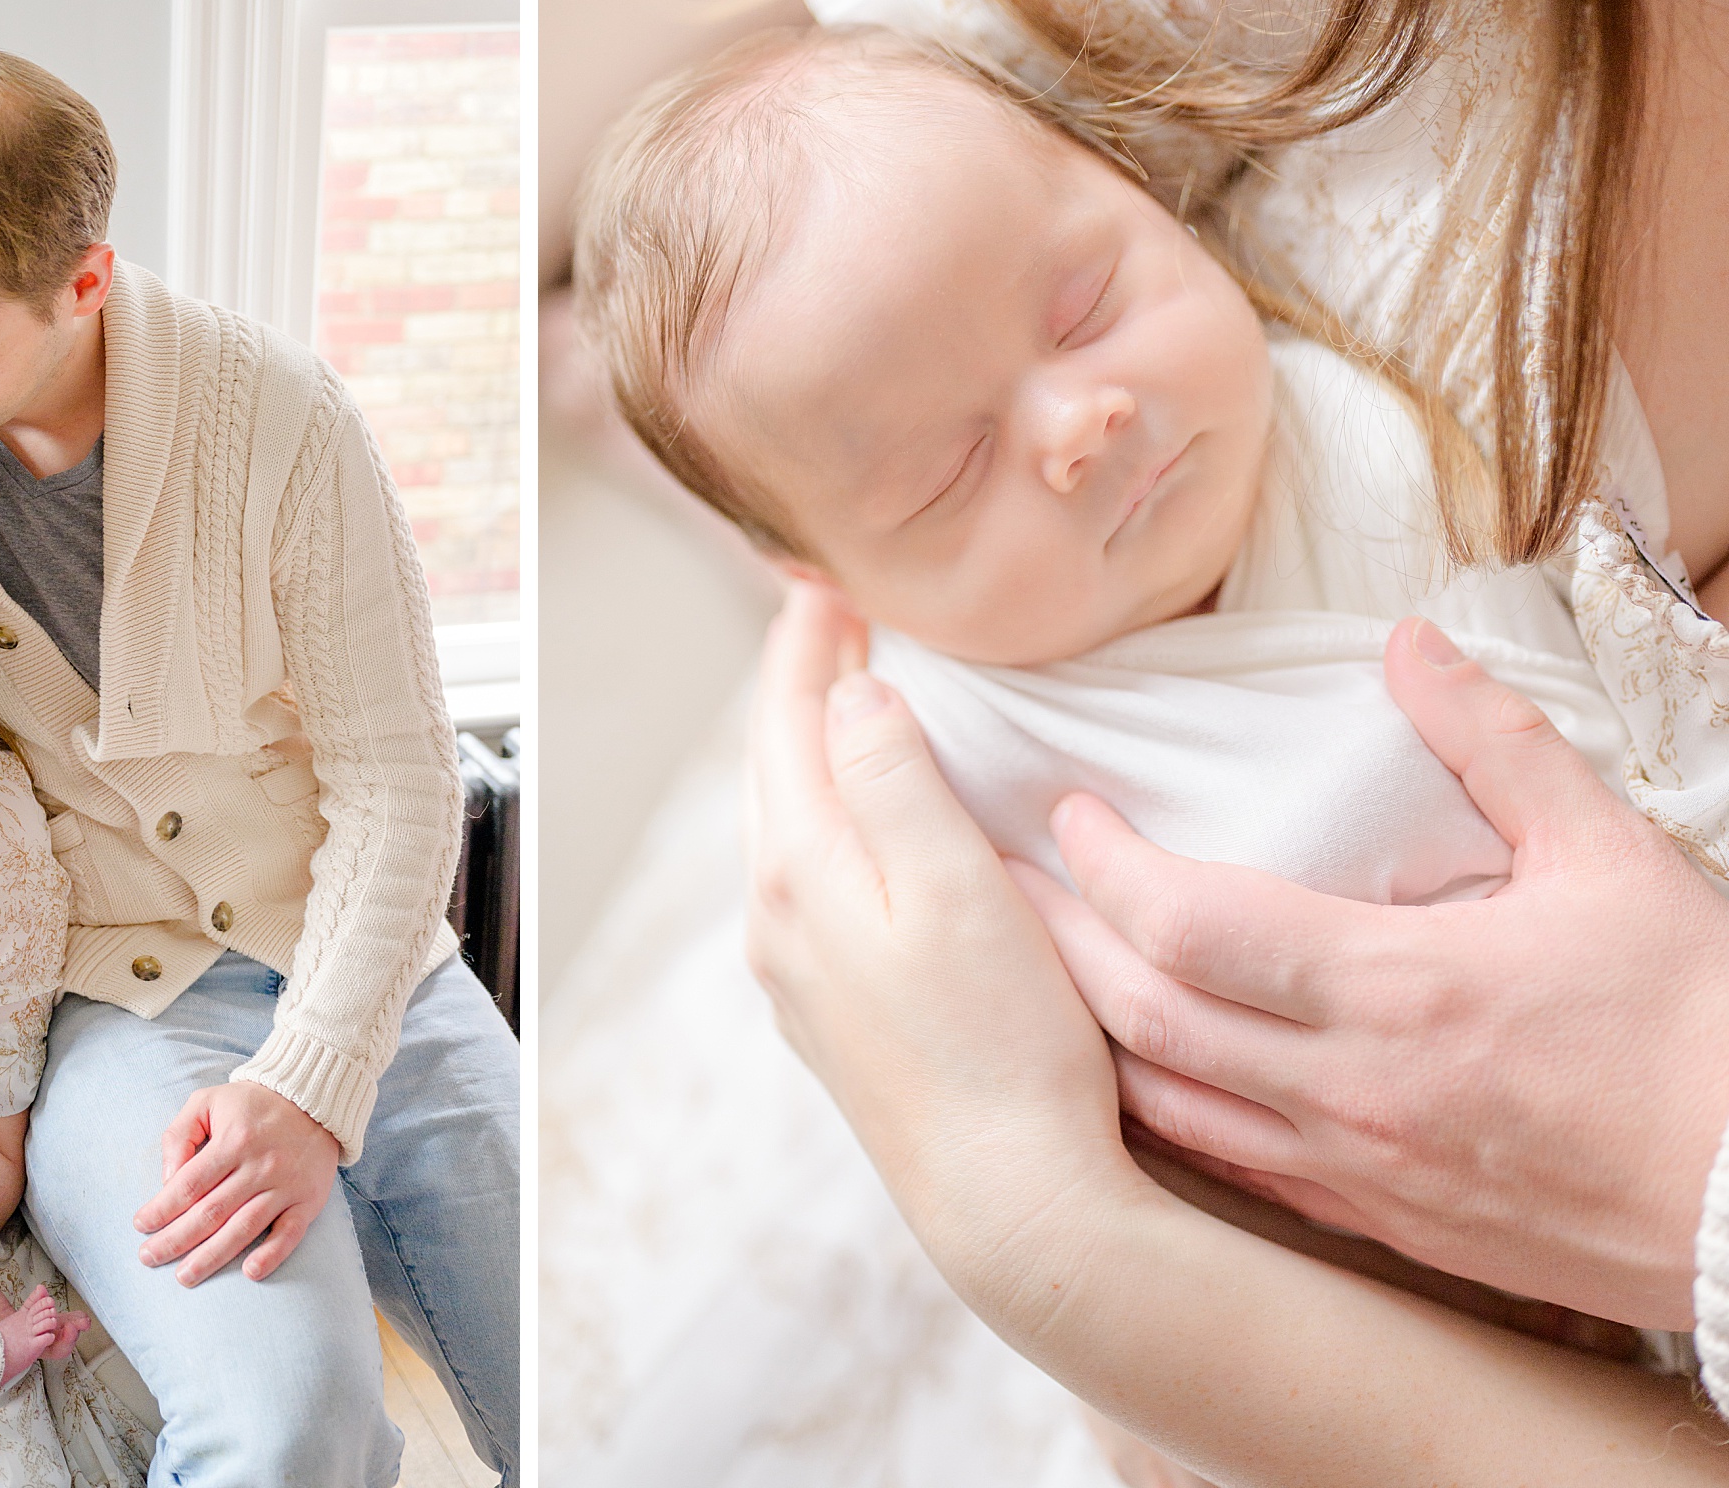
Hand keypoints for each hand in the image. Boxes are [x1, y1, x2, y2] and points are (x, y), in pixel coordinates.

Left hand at [131, 1082, 338, 1285]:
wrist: (315, 1098)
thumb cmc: (253, 1103)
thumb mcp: (207, 1100)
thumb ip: (180, 1134)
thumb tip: (167, 1179)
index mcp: (233, 1140)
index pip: (189, 1184)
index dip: (162, 1208)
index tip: (141, 1225)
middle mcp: (260, 1165)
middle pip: (210, 1212)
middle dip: (175, 1240)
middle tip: (148, 1258)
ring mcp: (286, 1185)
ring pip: (243, 1228)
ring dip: (211, 1257)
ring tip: (184, 1277)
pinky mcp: (309, 1200)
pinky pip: (290, 1233)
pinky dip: (271, 1255)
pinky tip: (249, 1272)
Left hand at [742, 583, 1141, 1305]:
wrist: (1009, 1204)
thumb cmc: (1001, 1043)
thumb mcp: (957, 886)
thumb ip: (892, 776)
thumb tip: (851, 688)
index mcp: (800, 871)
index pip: (788, 722)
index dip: (806, 642)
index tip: (825, 577)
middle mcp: (776, 920)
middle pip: (773, 771)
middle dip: (798, 686)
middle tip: (829, 615)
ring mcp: (796, 974)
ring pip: (787, 828)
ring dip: (808, 754)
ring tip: (843, 700)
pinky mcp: (830, 1015)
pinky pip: (809, 881)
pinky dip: (826, 819)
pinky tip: (860, 824)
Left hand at [1027, 616, 1728, 1328]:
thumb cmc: (1699, 1031)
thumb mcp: (1608, 859)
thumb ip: (1494, 744)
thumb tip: (1409, 643)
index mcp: (1394, 991)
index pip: (1188, 926)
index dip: (1107, 865)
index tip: (1069, 813)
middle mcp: (1347, 1093)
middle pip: (1141, 1018)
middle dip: (1052, 946)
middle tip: (997, 886)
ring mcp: (1353, 1172)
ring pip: (1166, 1107)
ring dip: (1086, 1034)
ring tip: (1035, 974)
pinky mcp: (1376, 1226)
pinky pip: (1228, 1170)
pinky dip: (1160, 1114)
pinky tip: (1135, 1078)